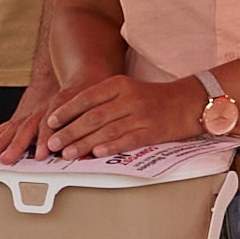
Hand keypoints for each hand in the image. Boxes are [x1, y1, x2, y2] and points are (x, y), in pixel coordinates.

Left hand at [28, 69, 211, 158]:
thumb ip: (103, 101)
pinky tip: (96, 153)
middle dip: (69, 131)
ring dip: (84, 143)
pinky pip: (127, 140)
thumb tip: (75, 120)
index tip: (51, 122)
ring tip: (67, 153)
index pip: (86, 98)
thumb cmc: (154, 98)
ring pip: (106, 130)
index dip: (66, 111)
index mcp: (119, 84)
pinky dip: (110, 147)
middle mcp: (128, 98)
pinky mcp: (151, 131)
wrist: (188, 101)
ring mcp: (140, 115)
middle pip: (92, 116)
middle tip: (53, 143)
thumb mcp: (127, 90)